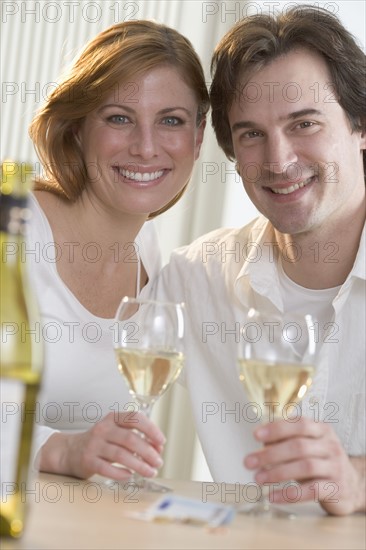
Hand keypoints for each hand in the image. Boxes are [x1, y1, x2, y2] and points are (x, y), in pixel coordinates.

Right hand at [39, 411, 165, 480]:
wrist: (70, 451)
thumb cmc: (100, 442)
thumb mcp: (116, 432)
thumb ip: (136, 437)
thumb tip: (158, 448)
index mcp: (113, 418)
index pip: (135, 418)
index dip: (151, 429)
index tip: (162, 442)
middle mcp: (103, 429)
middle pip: (130, 439)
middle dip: (148, 452)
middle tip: (159, 462)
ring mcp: (94, 445)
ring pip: (121, 455)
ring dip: (139, 465)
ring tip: (150, 472)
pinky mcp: (88, 461)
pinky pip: (107, 468)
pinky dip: (121, 473)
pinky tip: (130, 476)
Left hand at [244, 416, 364, 515]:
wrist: (352, 485)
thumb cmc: (321, 461)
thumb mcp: (307, 446)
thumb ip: (287, 441)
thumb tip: (262, 442)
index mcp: (322, 430)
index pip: (299, 424)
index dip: (277, 428)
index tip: (256, 435)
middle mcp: (330, 445)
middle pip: (298, 446)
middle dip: (271, 454)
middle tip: (249, 462)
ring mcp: (335, 467)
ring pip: (305, 466)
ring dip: (277, 472)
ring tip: (258, 478)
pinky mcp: (336, 488)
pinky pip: (311, 491)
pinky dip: (290, 494)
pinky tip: (273, 496)